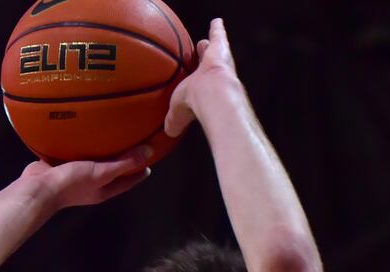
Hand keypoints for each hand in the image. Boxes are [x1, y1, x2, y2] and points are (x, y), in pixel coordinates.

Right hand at [21, 147, 151, 210]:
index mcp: (104, 190)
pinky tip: (84, 133)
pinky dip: (82, 146)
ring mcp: (76, 176)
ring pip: (94, 163)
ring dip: (101, 152)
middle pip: (112, 172)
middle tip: (133, 143)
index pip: (127, 181)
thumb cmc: (73, 182)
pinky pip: (76, 154)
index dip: (139, 172)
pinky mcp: (62, 166)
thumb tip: (150, 151)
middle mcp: (92, 185)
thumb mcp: (102, 172)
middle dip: (122, 161)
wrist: (40, 187)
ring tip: (110, 134)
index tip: (151, 160)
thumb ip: (124, 163)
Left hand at [165, 18, 239, 137]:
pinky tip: (216, 21)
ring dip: (212, 43)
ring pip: (215, 50)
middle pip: (209, 64)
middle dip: (205, 57)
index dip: (197, 78)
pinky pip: (218, 34)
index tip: (196, 76)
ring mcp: (219, 62)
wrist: (213, 96)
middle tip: (202, 50)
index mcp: (203, 89)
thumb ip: (174, 119)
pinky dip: (216, 28)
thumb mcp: (178, 112)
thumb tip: (168, 132)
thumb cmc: (195, 104)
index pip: (200, 82)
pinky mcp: (220, 48)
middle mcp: (214, 76)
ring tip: (211, 34)